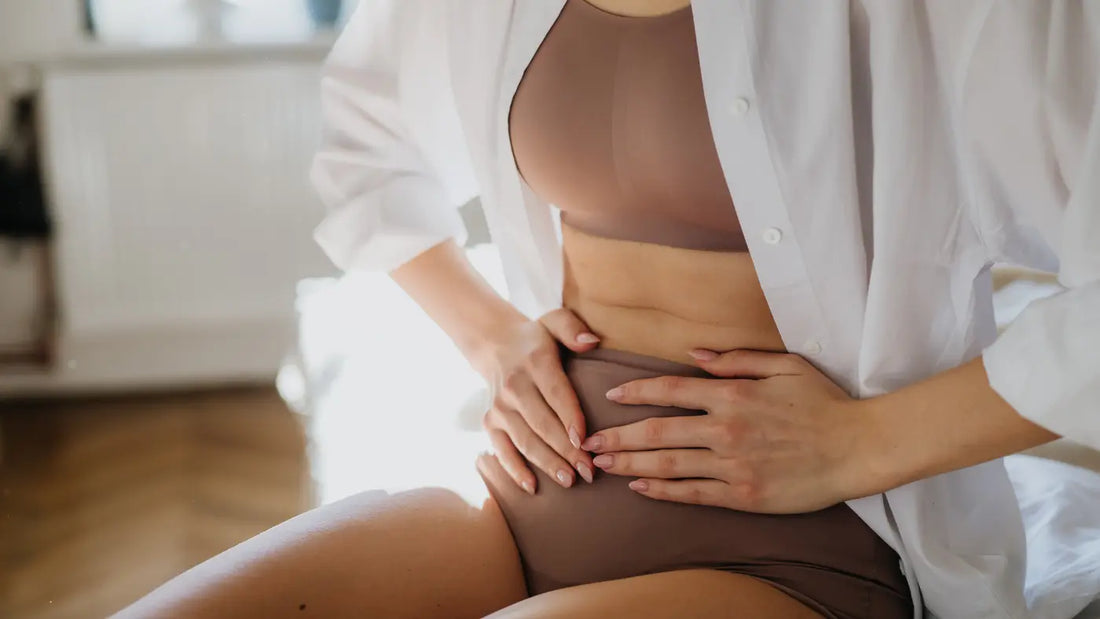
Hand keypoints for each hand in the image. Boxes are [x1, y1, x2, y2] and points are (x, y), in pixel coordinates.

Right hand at [472, 308, 598, 493]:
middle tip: (589, 472)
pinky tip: (532, 487)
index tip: (586, 440)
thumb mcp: (554, 322)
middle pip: (542, 423)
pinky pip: (501, 450)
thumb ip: (572, 328)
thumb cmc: (537, 339)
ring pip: (525, 440)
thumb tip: (591, 341)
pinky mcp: (490, 422)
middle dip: (566, 450)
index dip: (570, 417)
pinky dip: (514, 470)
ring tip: (570, 481)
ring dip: (547, 463)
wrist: (494, 344)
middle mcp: (515, 386)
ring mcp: (500, 407)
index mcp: (535, 362)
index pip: (556, 393)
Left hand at [582, 349, 881, 513]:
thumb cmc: (824, 404)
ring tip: (602, 463)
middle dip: (617, 435)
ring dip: (629, 464)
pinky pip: (692, 494)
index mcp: (733, 394)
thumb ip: (738, 359)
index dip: (636, 392)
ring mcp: (732, 464)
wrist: (857, 447)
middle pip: (657, 431)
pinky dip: (662, 491)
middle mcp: (725, 429)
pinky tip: (639, 487)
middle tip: (588, 440)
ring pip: (667, 465)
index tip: (612, 395)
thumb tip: (697, 354)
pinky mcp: (742, 495)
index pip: (670, 389)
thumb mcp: (785, 366)